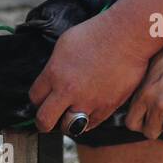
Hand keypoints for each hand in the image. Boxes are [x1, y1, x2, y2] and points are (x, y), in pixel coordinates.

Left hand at [29, 17, 148, 132]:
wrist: (127, 37)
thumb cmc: (97, 34)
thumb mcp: (65, 44)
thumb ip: (54, 66)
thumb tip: (51, 79)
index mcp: (54, 73)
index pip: (34, 98)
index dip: (37, 100)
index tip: (42, 100)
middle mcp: (69, 91)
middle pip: (44, 120)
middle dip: (44, 121)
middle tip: (48, 119)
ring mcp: (88, 102)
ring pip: (68, 127)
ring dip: (67, 123)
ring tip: (71, 115)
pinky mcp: (106, 107)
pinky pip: (91, 125)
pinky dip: (88, 120)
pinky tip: (89, 110)